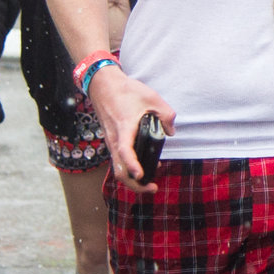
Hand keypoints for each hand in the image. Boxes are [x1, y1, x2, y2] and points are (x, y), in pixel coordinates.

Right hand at [88, 64, 175, 189]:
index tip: (141, 175)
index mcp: (124, 128)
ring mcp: (111, 142)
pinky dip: (129, 169)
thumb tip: (170, 132)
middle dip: (134, 185)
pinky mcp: (111, 142)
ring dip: (132, 179)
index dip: (133, 165)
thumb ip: (166, 114)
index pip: (125, 151)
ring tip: (150, 182)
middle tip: (152, 187)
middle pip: (119, 171)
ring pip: (118, 169)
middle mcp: (114, 139)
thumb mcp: (152, 97)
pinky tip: (144, 167)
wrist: (103, 85)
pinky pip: (118, 161)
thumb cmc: (125, 90)